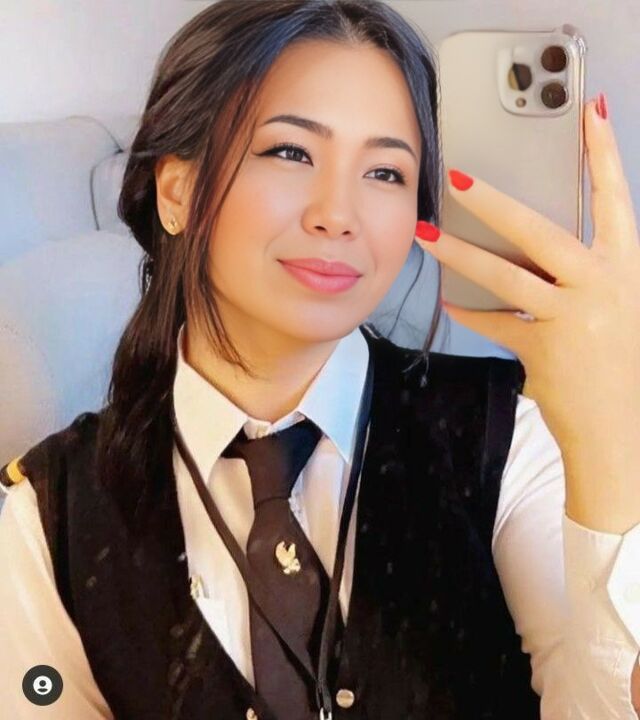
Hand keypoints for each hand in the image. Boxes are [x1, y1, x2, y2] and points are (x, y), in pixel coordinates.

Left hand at [415, 95, 639, 453]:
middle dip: (493, 201)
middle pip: (538, 231)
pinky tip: (453, 303)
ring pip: (504, 275)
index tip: (590, 111)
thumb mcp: (614, 305)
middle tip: (456, 177)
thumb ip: (579, 274)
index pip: (614, 198)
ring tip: (428, 235)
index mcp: (625, 267)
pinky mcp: (541, 347)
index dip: (602, 154)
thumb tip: (528, 251)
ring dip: (460, 254)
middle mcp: (601, 284)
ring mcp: (572, 316)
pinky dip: (472, 313)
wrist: (618, 427)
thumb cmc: (616, 361)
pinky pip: (495, 321)